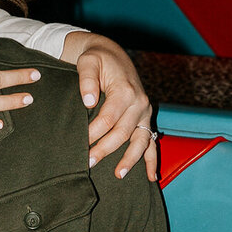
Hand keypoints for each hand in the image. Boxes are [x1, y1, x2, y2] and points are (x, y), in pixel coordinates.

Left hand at [58, 33, 156, 181]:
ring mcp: (145, 112)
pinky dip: (151, 159)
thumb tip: (88, 101)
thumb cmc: (97, 59)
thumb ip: (86, 80)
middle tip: (88, 162)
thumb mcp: (88, 62)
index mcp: (125, 90)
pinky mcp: (146, 118)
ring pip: (141, 141)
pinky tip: (150, 177)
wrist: (112, 54)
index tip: (80, 143)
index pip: (108, 119)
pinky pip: (151, 141)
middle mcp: (139, 103)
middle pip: (123, 133)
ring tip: (118, 175)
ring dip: (130, 159)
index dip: (93, 133)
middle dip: (105, 150)